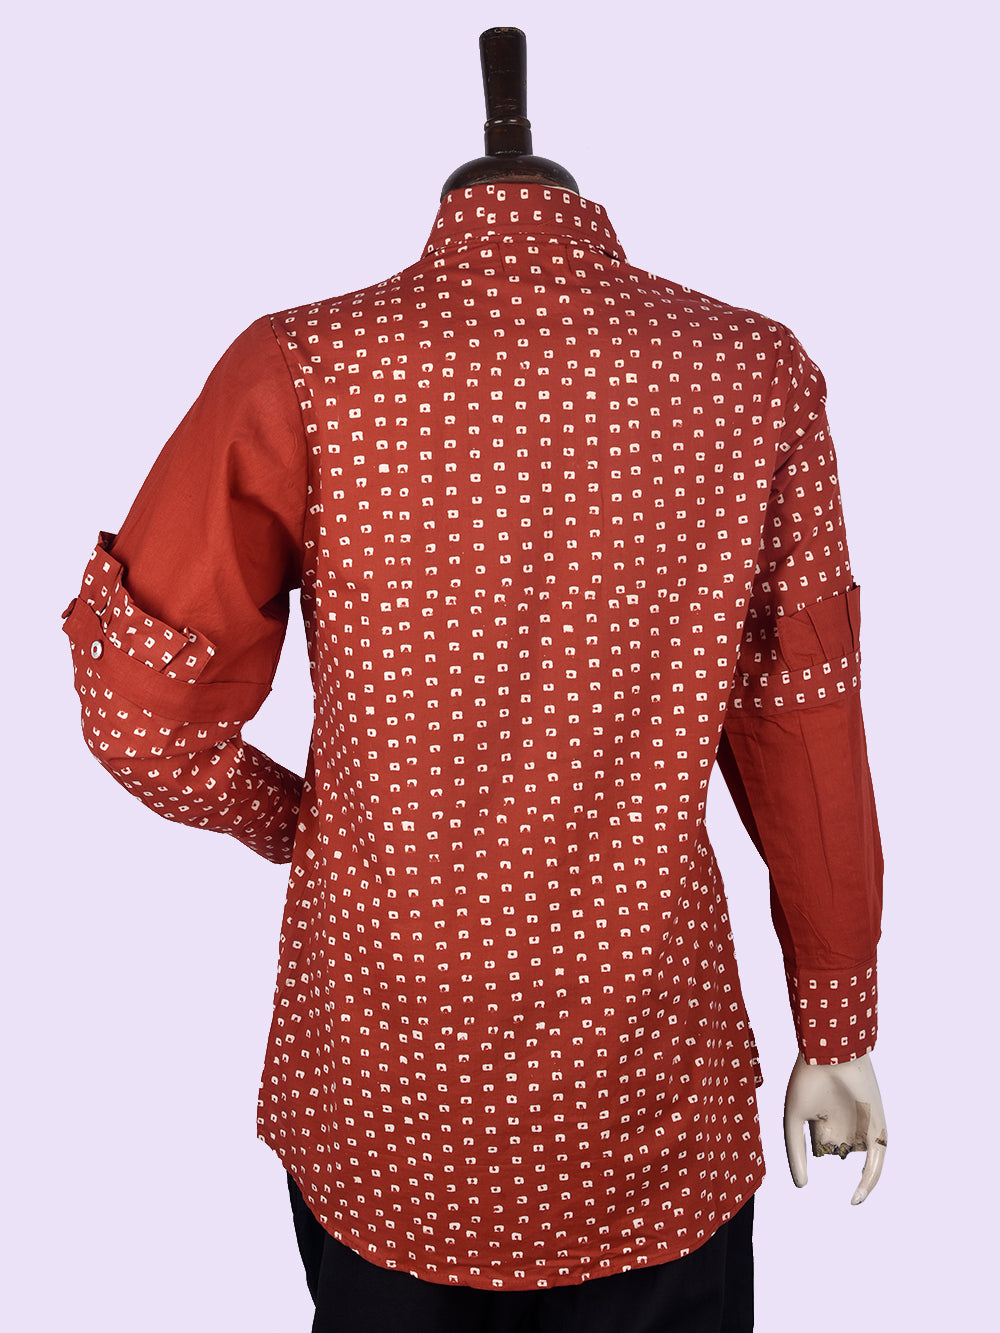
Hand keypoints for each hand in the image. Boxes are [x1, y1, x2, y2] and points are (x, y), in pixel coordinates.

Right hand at [783, 1051, 886, 1204]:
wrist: (831, 1054)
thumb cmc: (808, 1081)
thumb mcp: (794, 1118)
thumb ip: (795, 1151)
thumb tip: (801, 1186)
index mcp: (826, 1117)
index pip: (819, 1145)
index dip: (811, 1137)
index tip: (809, 1126)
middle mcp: (846, 1123)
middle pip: (835, 1149)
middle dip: (827, 1139)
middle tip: (825, 1109)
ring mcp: (862, 1126)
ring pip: (851, 1151)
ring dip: (842, 1144)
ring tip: (835, 1111)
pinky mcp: (878, 1128)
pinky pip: (875, 1163)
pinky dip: (867, 1182)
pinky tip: (856, 1198)